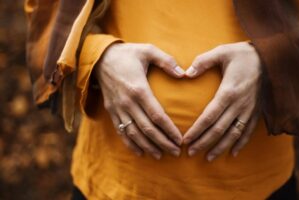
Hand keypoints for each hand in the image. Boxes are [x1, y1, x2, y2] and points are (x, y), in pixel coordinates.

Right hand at [95, 43, 184, 159]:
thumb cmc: (128, 54)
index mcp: (139, 89)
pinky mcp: (112, 111)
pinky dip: (130, 144)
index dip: (169, 130)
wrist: (100, 58)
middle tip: (176, 152)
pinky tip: (141, 152)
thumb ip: (166, 61)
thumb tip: (184, 74)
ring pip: (134, 134)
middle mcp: (127, 102)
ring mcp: (118, 109)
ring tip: (161, 155)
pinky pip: (121, 132)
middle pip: (147, 129)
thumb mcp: (147, 50)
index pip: (157, 116)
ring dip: (148, 147)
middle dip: (163, 143)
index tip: (180, 139)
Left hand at [182, 42, 261, 160]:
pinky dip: (240, 143)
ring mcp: (250, 110)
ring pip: (234, 134)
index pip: (209, 117)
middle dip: (204, 142)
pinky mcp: (257, 111)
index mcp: (228, 91)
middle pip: (219, 129)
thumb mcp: (222, 52)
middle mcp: (239, 104)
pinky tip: (233, 153)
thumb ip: (203, 61)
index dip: (196, 130)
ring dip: (220, 147)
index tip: (186, 140)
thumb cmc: (243, 54)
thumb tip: (186, 73)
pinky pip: (248, 131)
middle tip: (190, 153)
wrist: (272, 56)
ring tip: (208, 158)